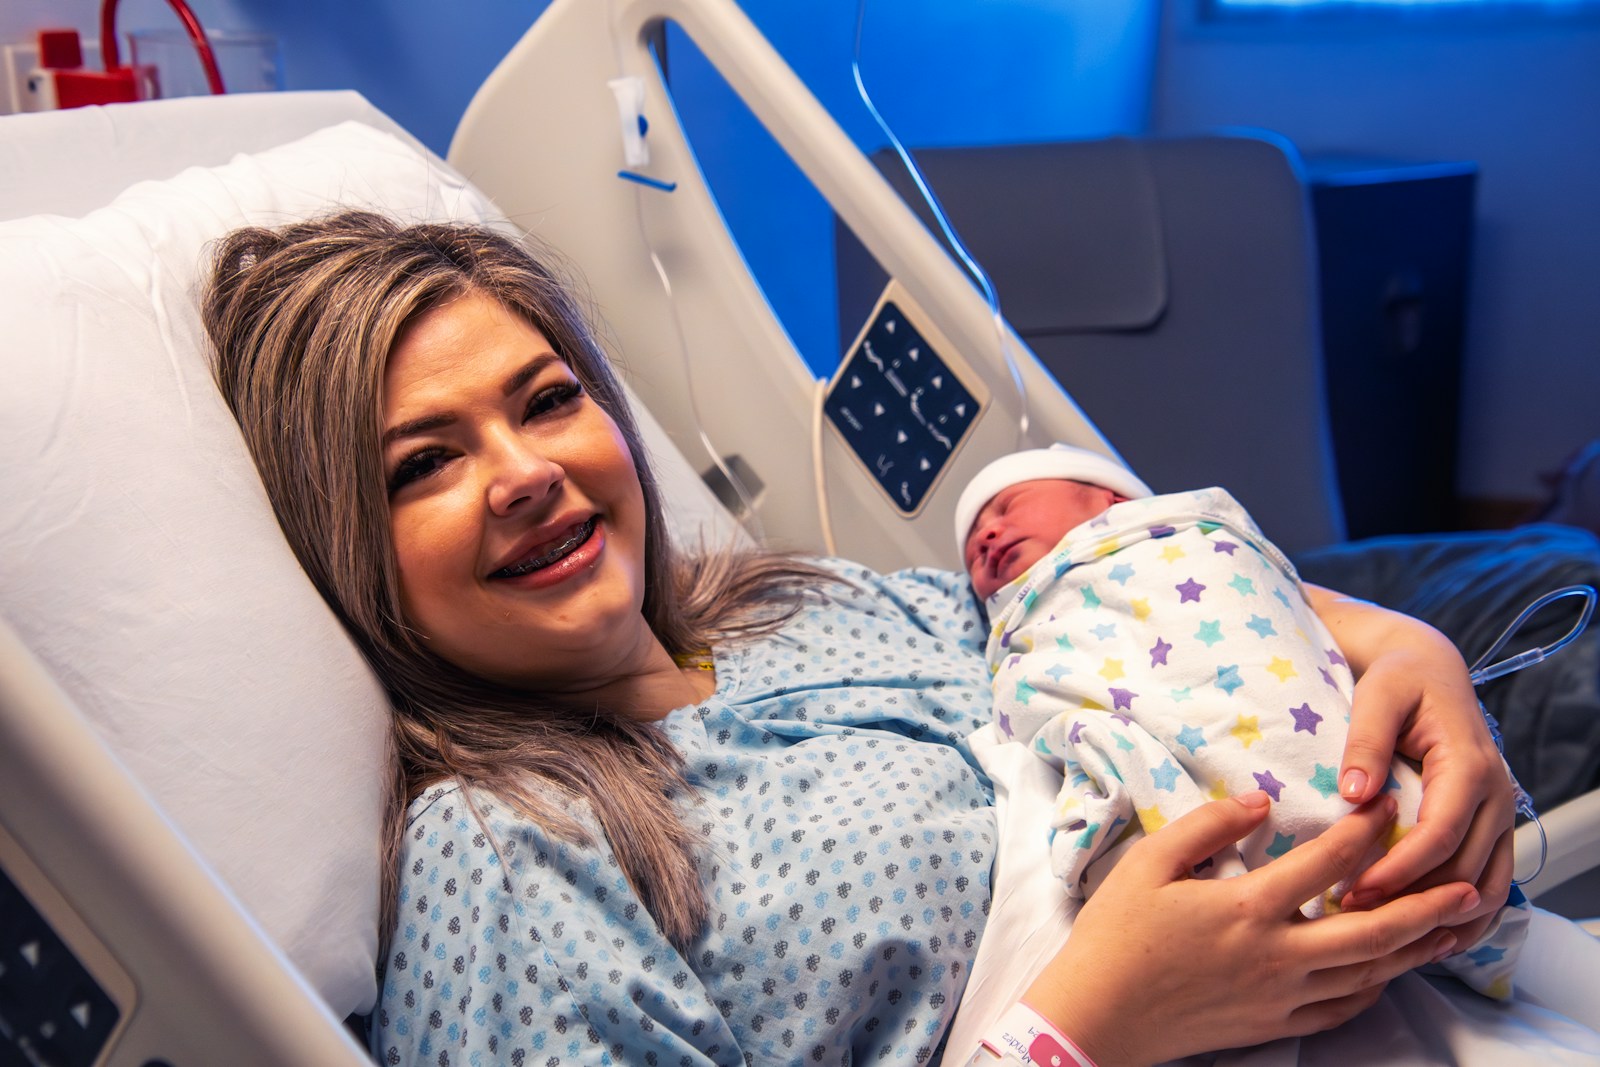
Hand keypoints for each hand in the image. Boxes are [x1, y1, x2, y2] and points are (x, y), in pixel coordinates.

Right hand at [1022, 792, 1477, 1066]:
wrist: (1099, 1014)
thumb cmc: (1117, 933)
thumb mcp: (1149, 862)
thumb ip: (1209, 824)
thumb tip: (1262, 799)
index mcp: (1246, 906)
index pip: (1327, 862)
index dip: (1364, 831)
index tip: (1388, 806)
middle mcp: (1276, 954)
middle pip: (1372, 930)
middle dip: (1425, 906)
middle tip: (1466, 885)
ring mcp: (1280, 995)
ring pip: (1367, 973)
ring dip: (1413, 949)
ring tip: (1448, 928)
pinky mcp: (1274, 1023)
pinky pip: (1341, 1008)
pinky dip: (1372, 987)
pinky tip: (1385, 971)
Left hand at [1317, 595, 1513, 947]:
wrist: (1430, 669)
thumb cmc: (1398, 680)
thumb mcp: (1377, 696)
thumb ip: (1365, 742)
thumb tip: (1356, 794)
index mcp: (1467, 765)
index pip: (1440, 834)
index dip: (1400, 870)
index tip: (1355, 891)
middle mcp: (1495, 794)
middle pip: (1465, 869)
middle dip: (1414, 901)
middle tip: (1358, 921)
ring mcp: (1500, 813)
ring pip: (1488, 885)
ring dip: (1447, 918)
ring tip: (1396, 944)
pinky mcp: (1492, 824)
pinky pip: (1493, 880)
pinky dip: (1470, 914)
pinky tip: (1433, 936)